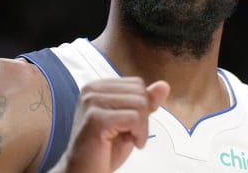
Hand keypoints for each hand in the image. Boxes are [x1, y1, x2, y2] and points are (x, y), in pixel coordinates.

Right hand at [51, 77, 169, 172]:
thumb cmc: (103, 150)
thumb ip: (145, 102)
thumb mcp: (130, 122)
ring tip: (128, 138)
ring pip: (140, 104)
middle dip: (142, 117)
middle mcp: (91, 90)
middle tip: (128, 134)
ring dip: (141, 128)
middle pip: (139, 92)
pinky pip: (134, 118)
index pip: (137, 84)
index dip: (141, 107)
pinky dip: (139, 134)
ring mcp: (92, 103)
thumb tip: (163, 85)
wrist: (84, 172)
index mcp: (97, 87)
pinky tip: (129, 142)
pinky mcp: (96, 118)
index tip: (128, 125)